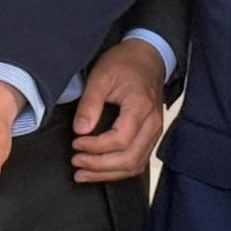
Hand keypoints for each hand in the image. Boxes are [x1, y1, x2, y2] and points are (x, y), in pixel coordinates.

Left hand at [71, 38, 166, 182]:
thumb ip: (90, 104)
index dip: (95, 147)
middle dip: (100, 166)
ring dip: (108, 173)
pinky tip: (100, 170)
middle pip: (129, 159)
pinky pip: (138, 161)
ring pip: (135, 165)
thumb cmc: (125, 64)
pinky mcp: (151, 136)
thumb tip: (80, 130)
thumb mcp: (101, 76)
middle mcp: (152, 124)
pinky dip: (118, 170)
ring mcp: (154, 132)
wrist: (147, 57)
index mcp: (141, 107)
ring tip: (83, 173)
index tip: (76, 142)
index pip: (120, 140)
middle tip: (76, 162)